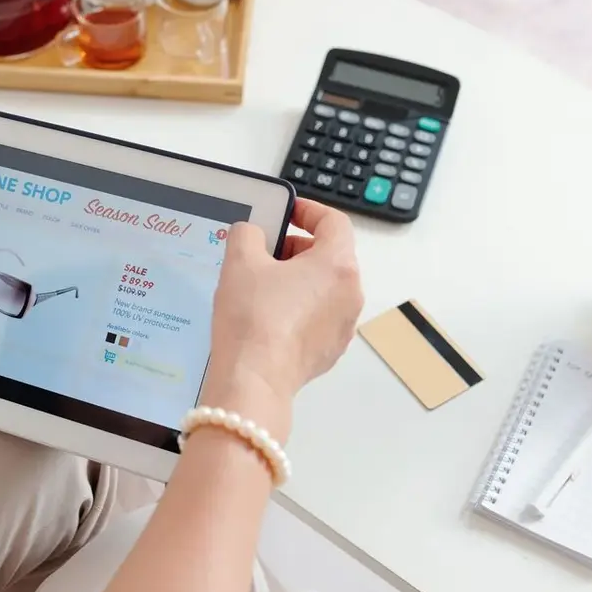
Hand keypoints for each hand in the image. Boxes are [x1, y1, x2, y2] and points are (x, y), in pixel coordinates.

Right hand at [204, 199, 362, 435]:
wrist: (255, 379)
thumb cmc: (253, 315)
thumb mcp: (240, 261)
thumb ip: (248, 234)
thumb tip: (253, 233)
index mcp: (338, 264)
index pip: (334, 222)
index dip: (309, 211)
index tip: (287, 212)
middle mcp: (351, 293)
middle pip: (332, 256)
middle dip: (299, 247)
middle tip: (266, 251)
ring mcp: (345, 326)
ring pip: (326, 288)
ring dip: (299, 278)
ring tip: (263, 285)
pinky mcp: (331, 351)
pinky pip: (320, 317)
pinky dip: (300, 307)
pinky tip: (269, 316)